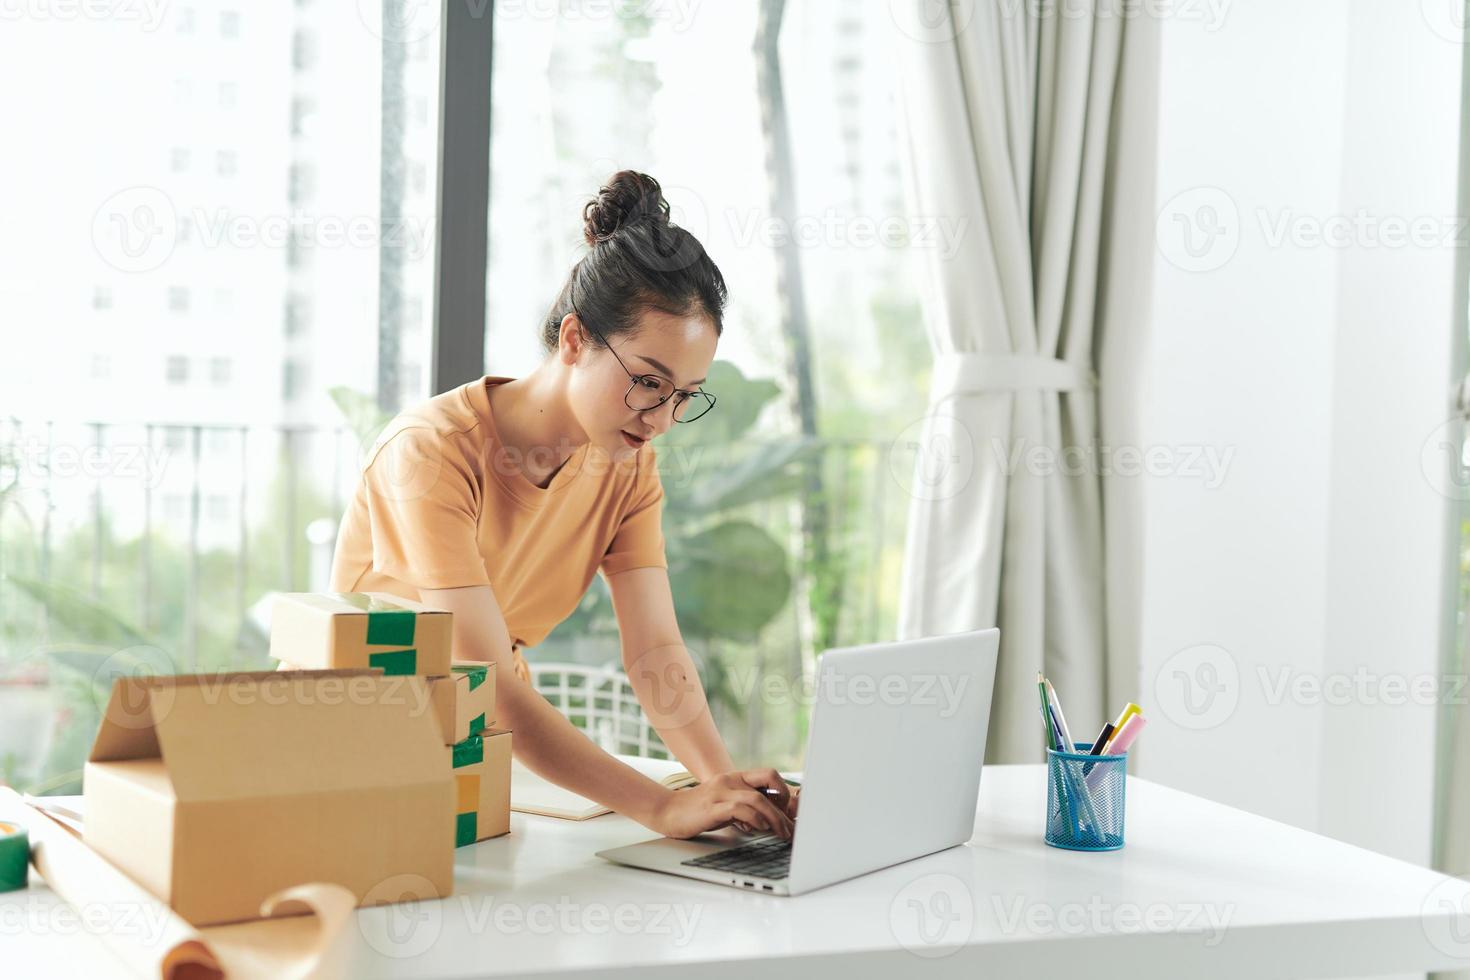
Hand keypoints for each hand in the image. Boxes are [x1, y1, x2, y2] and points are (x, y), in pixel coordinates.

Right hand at [650, 769, 795, 840]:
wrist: (668, 812)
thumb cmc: (700, 810)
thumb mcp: (726, 802)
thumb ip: (746, 806)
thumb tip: (771, 819)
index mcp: (735, 777)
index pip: (769, 773)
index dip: (783, 791)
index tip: (788, 812)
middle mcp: (730, 780)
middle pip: (768, 783)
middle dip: (784, 808)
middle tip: (790, 828)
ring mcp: (720, 792)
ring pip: (757, 798)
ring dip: (775, 817)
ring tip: (781, 833)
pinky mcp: (712, 807)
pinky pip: (740, 809)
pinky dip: (755, 819)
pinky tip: (760, 829)